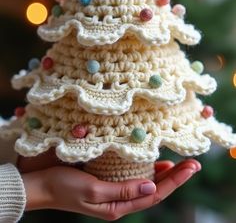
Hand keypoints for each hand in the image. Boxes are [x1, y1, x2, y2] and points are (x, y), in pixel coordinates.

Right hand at [19, 151, 200, 220]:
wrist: (40, 183)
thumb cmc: (64, 186)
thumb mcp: (94, 190)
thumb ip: (123, 191)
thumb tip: (153, 189)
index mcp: (117, 207)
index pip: (154, 196)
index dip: (175, 182)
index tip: (191, 168)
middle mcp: (118, 200)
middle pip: (153, 189)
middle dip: (174, 177)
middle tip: (192, 163)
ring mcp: (112, 189)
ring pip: (144, 182)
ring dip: (162, 173)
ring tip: (177, 162)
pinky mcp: (105, 177)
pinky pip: (131, 174)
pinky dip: (144, 167)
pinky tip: (151, 160)